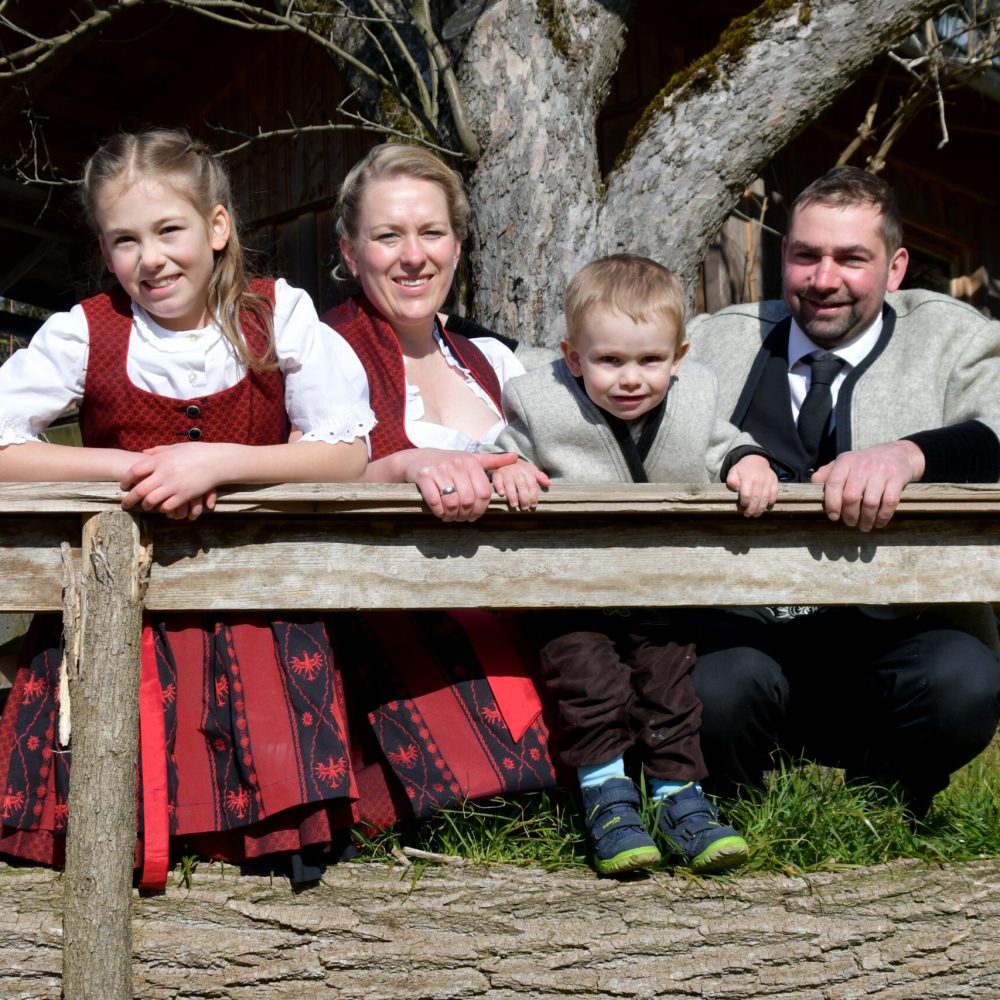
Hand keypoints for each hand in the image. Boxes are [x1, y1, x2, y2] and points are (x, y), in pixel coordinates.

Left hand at [121, 443, 229, 516]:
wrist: (217, 461)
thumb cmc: (197, 452)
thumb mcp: (176, 447)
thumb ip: (159, 450)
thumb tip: (144, 452)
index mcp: (160, 460)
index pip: (135, 471)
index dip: (126, 479)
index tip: (124, 485)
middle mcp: (164, 473)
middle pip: (139, 490)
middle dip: (130, 499)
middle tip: (125, 504)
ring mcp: (174, 485)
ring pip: (151, 501)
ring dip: (146, 505)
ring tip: (145, 507)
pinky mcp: (184, 495)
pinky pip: (167, 506)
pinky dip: (162, 509)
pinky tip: (163, 508)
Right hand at [403, 450, 518, 521]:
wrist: (417, 459)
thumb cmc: (448, 462)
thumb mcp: (470, 459)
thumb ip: (492, 461)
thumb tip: (515, 457)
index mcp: (470, 462)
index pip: (484, 493)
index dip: (481, 509)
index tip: (475, 515)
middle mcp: (456, 464)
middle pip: (468, 500)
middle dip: (465, 514)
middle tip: (461, 518)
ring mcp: (439, 470)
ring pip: (452, 502)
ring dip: (452, 515)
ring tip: (451, 517)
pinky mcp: (424, 476)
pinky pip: (435, 501)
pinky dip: (439, 511)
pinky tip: (440, 513)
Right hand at [490, 458, 549, 510]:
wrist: (506, 457)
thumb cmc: (521, 468)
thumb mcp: (532, 470)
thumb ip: (540, 477)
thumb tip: (548, 483)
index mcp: (527, 472)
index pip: (532, 485)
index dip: (533, 495)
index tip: (533, 505)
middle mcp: (517, 471)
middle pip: (522, 485)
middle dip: (524, 497)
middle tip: (524, 508)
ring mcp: (506, 472)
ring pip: (510, 484)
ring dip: (512, 495)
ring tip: (514, 505)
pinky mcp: (497, 474)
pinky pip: (497, 480)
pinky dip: (499, 487)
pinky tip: (501, 494)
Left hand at [726, 454, 778, 516]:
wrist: (757, 460)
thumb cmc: (743, 469)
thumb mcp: (733, 472)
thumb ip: (732, 481)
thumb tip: (737, 489)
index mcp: (747, 478)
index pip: (746, 495)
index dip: (745, 503)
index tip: (742, 506)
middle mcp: (759, 480)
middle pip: (756, 499)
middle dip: (752, 509)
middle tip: (748, 515)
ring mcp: (768, 481)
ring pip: (766, 499)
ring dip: (761, 509)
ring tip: (756, 514)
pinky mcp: (775, 482)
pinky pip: (774, 495)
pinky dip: (770, 502)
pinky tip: (765, 506)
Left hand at [812, 440, 924, 531]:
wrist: (898, 453)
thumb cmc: (864, 463)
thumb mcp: (844, 463)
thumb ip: (827, 473)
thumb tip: (812, 486)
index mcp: (846, 462)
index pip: (833, 483)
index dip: (831, 503)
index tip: (833, 517)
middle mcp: (862, 466)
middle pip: (851, 496)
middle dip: (849, 515)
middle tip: (849, 523)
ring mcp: (881, 472)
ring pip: (870, 502)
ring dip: (866, 519)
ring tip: (864, 527)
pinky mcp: (897, 479)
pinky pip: (889, 503)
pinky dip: (883, 517)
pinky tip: (878, 523)